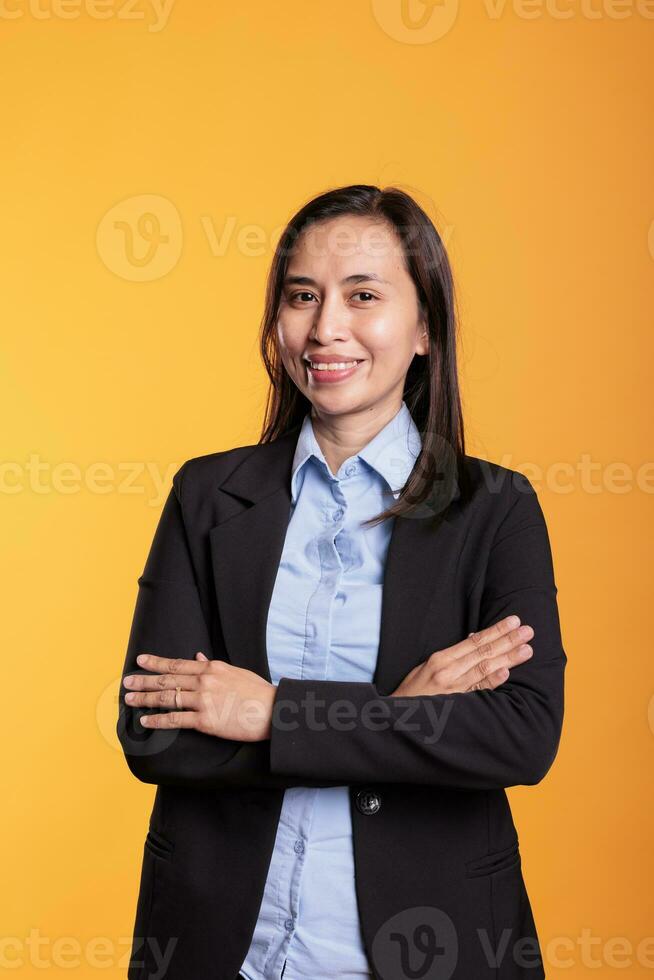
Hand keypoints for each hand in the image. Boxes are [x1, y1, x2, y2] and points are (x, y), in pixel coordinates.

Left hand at [123, 651, 276, 740]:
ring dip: (146, 698)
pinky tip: (145, 721)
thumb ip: (213, 665)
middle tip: (127, 681)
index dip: (157, 662)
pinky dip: (158, 720)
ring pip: (168, 698)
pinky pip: (175, 719)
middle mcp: (205, 681)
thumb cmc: (257, 692)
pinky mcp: (205, 721)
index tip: (141, 660)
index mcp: (212, 667)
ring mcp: (204, 700)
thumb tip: (197, 656)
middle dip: (145, 680)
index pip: (178, 664)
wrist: (273, 711)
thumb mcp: (235, 672)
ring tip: (130, 699)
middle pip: (168, 679)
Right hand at [389, 615, 533, 696]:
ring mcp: (452, 688)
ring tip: (527, 650)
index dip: (495, 630)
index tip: (514, 622)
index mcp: (441, 659)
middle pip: (483, 652)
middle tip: (528, 631)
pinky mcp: (455, 705)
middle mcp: (448, 671)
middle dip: (507, 640)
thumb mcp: (427, 667)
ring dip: (507, 658)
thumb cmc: (414, 692)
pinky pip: (476, 692)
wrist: (398, 718)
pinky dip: (490, 682)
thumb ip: (452, 656)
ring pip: (483, 668)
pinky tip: (506, 674)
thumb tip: (474, 639)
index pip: (474, 641)